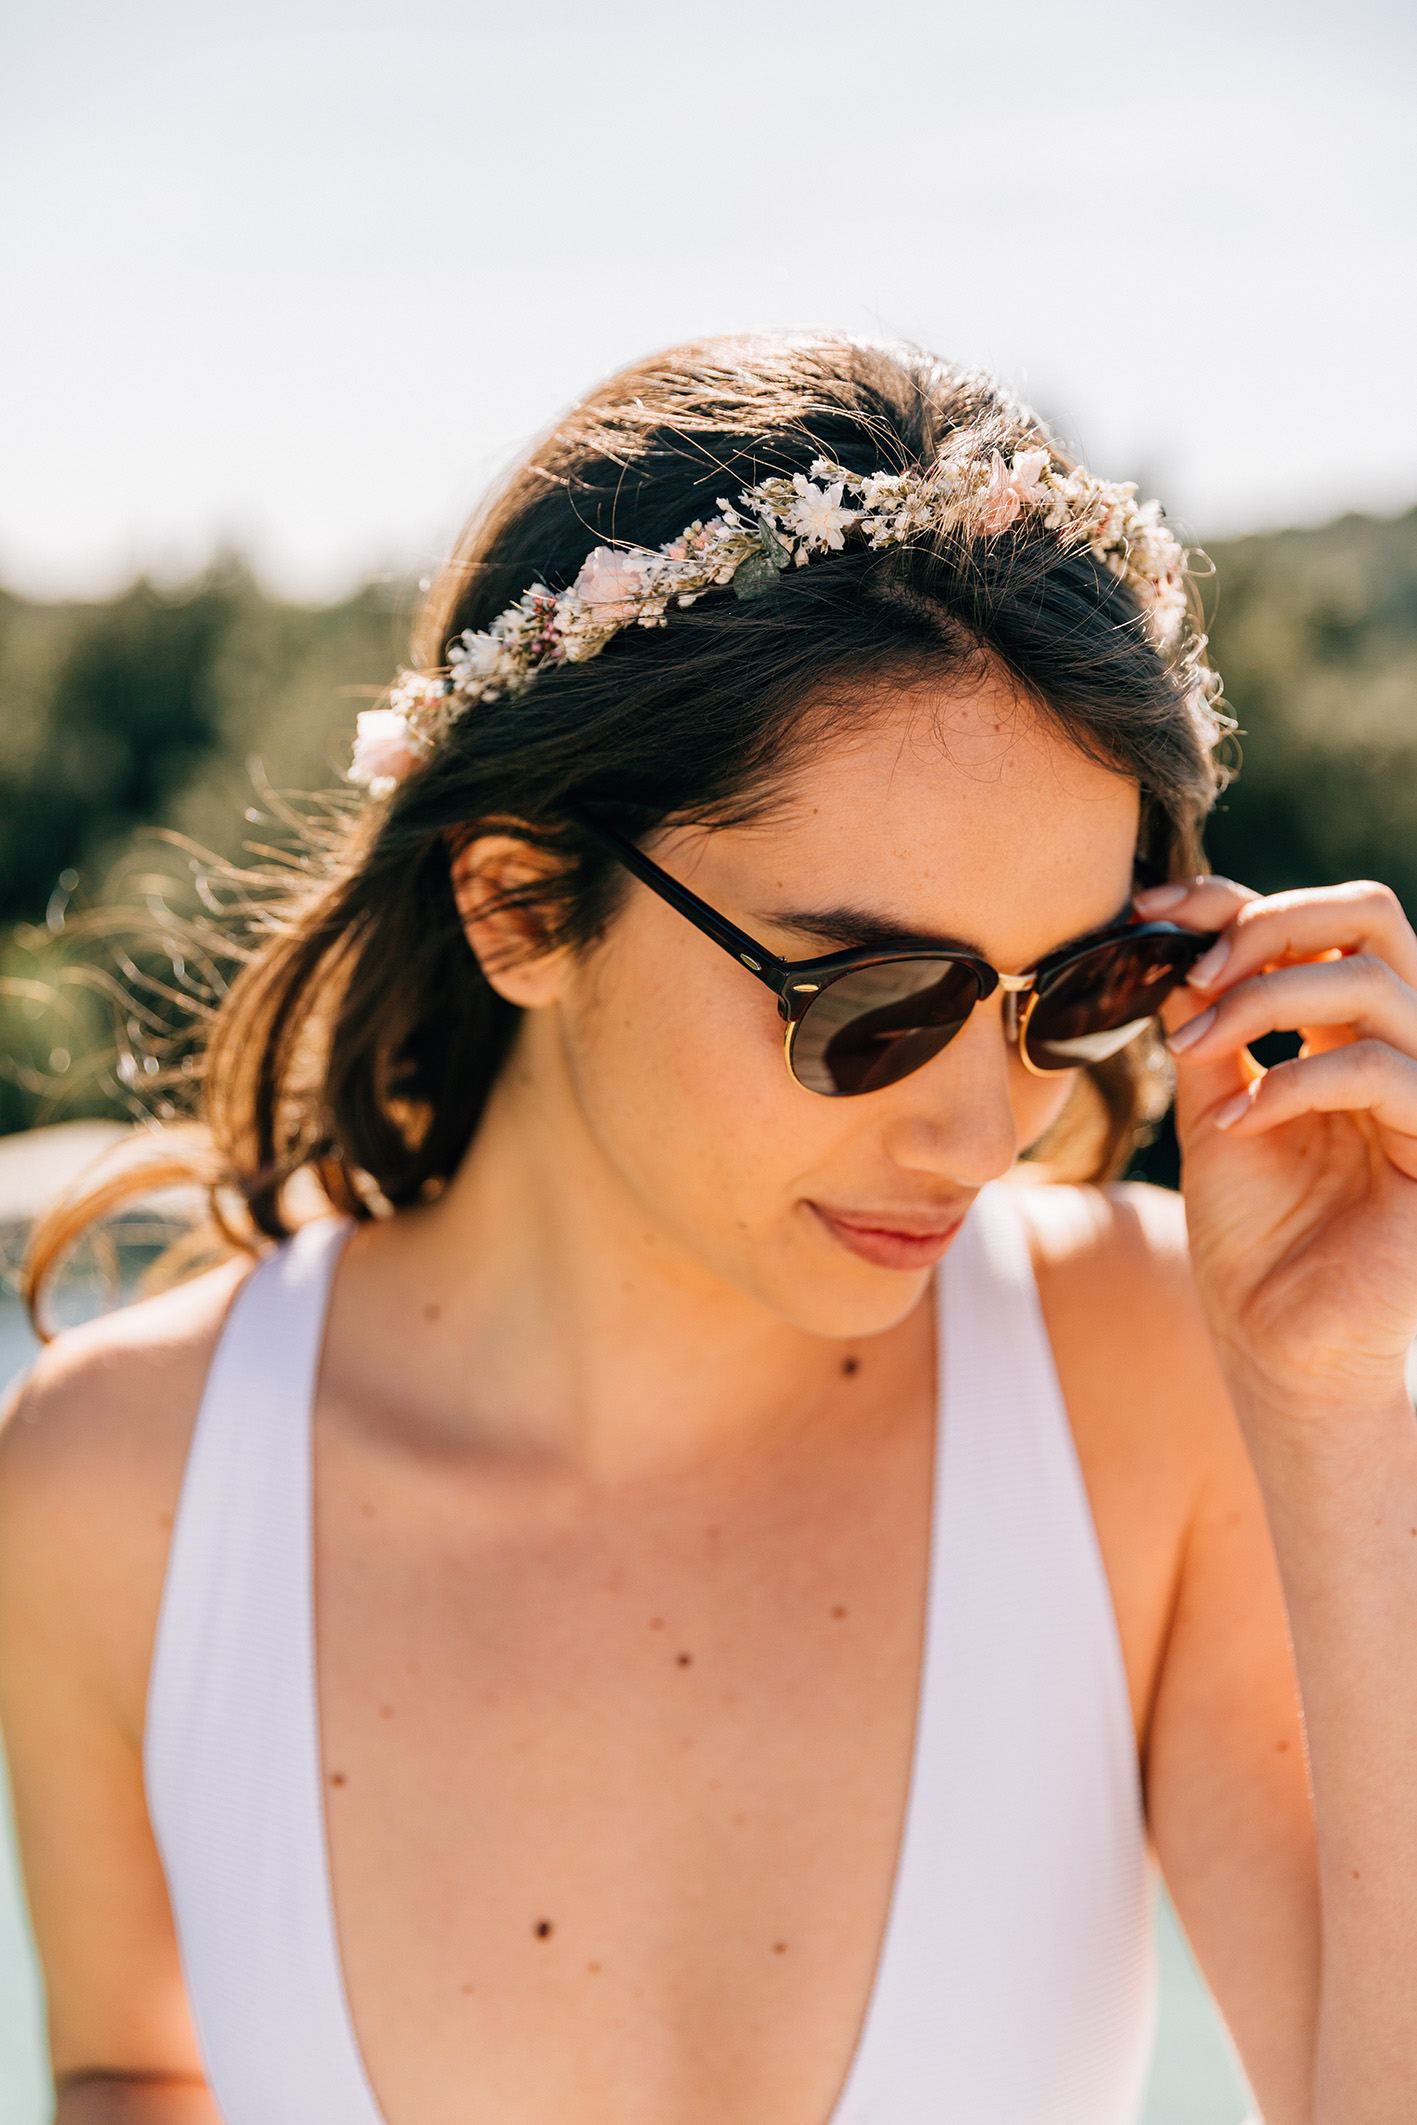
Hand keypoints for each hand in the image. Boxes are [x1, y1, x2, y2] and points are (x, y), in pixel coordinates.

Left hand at [1134, 877, 1416, 1418]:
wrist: (1277, 1345)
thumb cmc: (1254, 1237)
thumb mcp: (1214, 1111)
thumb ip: (1207, 1030)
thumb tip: (1170, 947)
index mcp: (1347, 1031)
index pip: (1312, 921)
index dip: (1229, 900)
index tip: (1147, 910)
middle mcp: (1399, 1048)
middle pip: (1371, 914)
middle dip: (1268, 922)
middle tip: (1195, 973)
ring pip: (1375, 981)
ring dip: (1267, 997)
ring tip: (1198, 1047)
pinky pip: (1380, 1071)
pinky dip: (1295, 1081)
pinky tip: (1239, 1120)